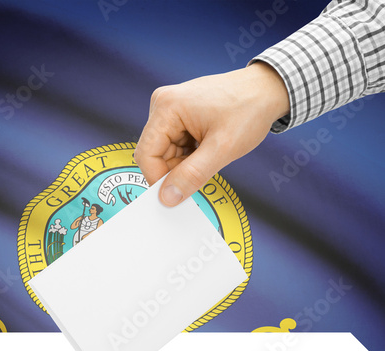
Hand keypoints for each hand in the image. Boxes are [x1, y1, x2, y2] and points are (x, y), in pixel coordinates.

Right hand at [134, 62, 289, 205]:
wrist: (267, 90)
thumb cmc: (249, 110)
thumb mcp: (222, 149)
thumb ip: (192, 175)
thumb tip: (167, 197)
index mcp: (167, 107)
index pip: (146, 155)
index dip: (157, 179)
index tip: (174, 196)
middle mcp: (162, 104)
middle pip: (154, 154)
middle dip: (174, 171)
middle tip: (202, 173)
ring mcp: (170, 109)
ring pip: (165, 153)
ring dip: (184, 164)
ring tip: (210, 156)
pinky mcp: (178, 115)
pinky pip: (174, 146)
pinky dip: (188, 156)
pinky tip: (207, 150)